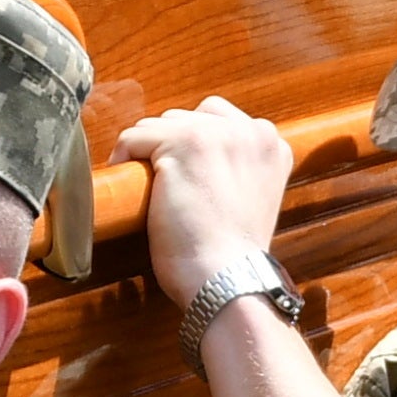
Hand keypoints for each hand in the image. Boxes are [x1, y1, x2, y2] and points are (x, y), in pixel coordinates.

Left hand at [118, 98, 298, 304]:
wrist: (227, 279)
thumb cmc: (232, 255)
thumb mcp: (252, 198)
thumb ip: (237, 167)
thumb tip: (197, 157)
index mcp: (272, 144)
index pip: (217, 118)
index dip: (192, 144)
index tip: (182, 173)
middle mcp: (251, 130)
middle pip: (187, 117)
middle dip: (168, 145)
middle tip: (163, 183)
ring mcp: (217, 134)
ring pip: (159, 124)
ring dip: (146, 152)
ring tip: (147, 187)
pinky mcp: (183, 145)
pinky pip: (134, 137)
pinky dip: (123, 157)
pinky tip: (127, 184)